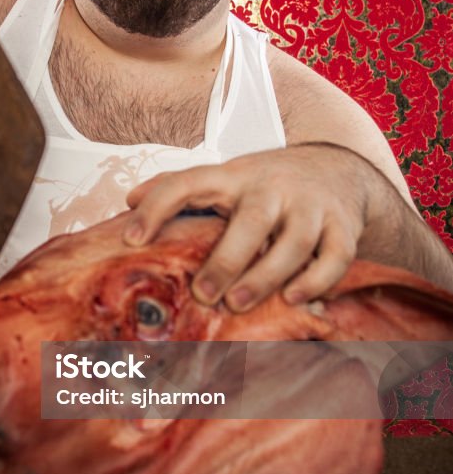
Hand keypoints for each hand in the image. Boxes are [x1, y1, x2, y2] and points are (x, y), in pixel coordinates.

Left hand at [124, 145, 369, 310]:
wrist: (340, 169)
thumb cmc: (267, 184)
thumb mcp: (225, 178)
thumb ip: (180, 188)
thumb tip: (129, 201)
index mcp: (234, 176)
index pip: (188, 182)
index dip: (157, 207)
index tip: (131, 239)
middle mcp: (273, 187)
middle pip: (253, 219)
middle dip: (227, 259)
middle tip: (202, 294)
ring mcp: (312, 205)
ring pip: (295, 241)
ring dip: (267, 275)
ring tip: (238, 304)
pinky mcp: (344, 226)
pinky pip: (336, 256)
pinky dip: (317, 280)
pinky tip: (293, 298)